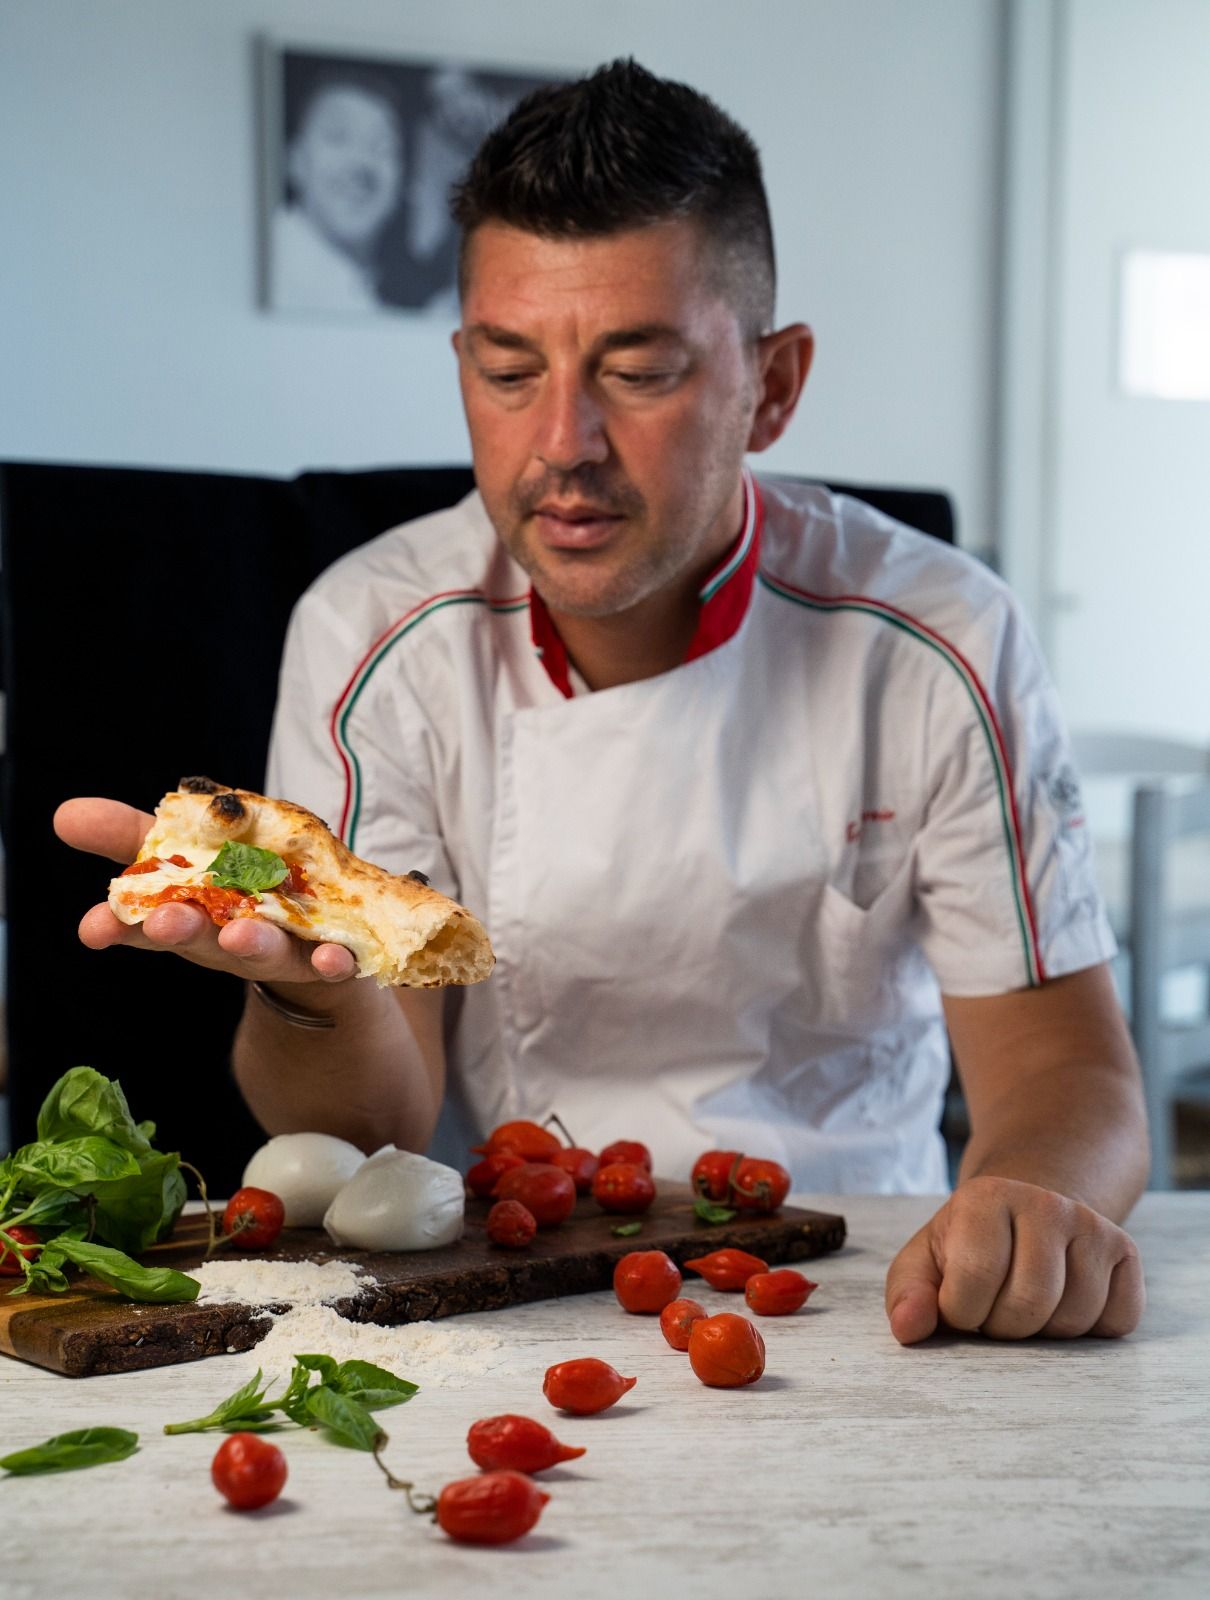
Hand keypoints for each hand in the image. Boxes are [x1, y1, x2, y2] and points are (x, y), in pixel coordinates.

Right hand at [53, 796, 355, 985]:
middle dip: (182, 929)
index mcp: (192, 913)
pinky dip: (334, 959)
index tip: (92, 928)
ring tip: (240, 933)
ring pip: (265, 949)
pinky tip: (336, 955)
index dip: (120, 925)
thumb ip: (132, 836)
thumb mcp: (187, 853)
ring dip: (251, 942)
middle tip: (164, 920)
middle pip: (203, 935)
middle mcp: (231, 937)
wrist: (320, 940)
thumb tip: (65, 813)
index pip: (146, 921)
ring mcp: (282, 950)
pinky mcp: (331, 956)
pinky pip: (335, 960)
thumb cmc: (241, 889)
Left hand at [884, 1175, 1144, 1343]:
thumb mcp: (925, 1261)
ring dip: (1045, 1332)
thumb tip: (907, 1329)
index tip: (958, 1304)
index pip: (974, 1281)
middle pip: (1030, 1304)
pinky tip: (1065, 1303)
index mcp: (986, 1198)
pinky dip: (1091, 1331)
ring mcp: (1091, 1225)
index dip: (961, 1312)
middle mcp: (1045, 1203)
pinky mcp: (1126, 1251)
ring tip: (1026, 1303)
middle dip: (1004, 1326)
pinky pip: (1119, 1321)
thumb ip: (907, 1294)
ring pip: (1074, 1318)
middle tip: (995, 1307)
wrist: (1026, 1211)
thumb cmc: (968, 1247)